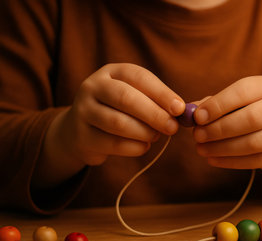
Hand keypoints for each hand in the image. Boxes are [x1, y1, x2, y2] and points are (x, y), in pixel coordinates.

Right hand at [57, 63, 184, 164]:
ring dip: (144, 132)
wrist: (80, 130)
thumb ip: (156, 101)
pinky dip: (134, 147)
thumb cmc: (118, 111)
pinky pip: (112, 143)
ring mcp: (83, 111)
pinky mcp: (81, 136)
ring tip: (156, 136)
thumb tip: (181, 112)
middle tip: (172, 128)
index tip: (180, 108)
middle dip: (154, 114)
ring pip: (118, 122)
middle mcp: (93, 87)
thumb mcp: (135, 98)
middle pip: (125, 98)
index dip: (161, 93)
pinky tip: (144, 146)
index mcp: (111, 72)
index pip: (138, 76)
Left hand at [193, 76, 261, 171]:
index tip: (197, 117)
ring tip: (201, 149)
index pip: (243, 92)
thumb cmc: (249, 110)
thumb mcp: (234, 101)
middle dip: (219, 129)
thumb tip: (190, 114)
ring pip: (253, 143)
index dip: (218, 105)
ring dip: (222, 148)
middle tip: (197, 136)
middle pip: (251, 119)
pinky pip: (255, 161)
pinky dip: (230, 162)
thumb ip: (212, 104)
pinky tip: (213, 159)